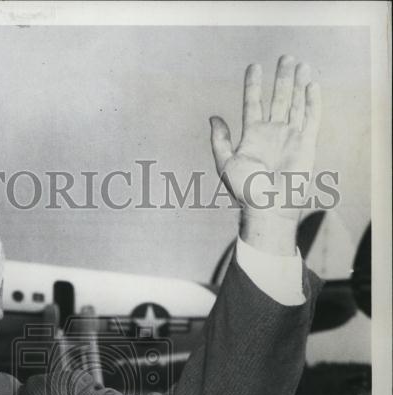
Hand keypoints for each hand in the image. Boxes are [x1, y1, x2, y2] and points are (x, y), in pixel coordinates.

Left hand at [210, 56, 321, 252]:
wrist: (268, 207)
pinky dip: (312, 101)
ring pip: (296, 104)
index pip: (252, 104)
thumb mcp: (225, 164)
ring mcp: (290, 137)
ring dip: (298, 84)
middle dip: (281, 78)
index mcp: (252, 136)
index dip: (253, 85)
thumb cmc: (244, 190)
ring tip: (300, 64)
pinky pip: (311, 118)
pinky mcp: (306, 143)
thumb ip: (219, 140)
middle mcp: (272, 133)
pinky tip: (311, 84)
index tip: (254, 66)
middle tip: (285, 57)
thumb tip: (213, 117)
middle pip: (278, 99)